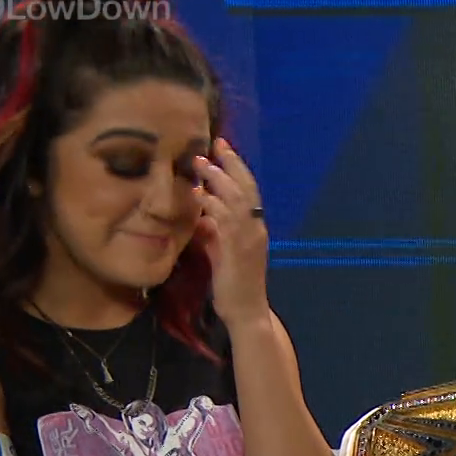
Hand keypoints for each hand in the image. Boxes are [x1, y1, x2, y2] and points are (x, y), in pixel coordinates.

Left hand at [191, 138, 270, 324]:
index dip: (237, 168)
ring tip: (202, 163)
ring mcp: (248, 239)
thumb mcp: (222, 253)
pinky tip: (199, 195)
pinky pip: (225, 221)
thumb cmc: (234, 285)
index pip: (249, 191)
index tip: (222, 148)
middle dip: (231, 164)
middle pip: (246, 188)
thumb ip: (214, 234)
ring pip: (236, 200)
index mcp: (254, 228)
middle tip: (216, 144)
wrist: (246, 311)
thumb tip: (201, 217)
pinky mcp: (237, 250)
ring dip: (219, 180)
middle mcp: (255, 229)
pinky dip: (213, 205)